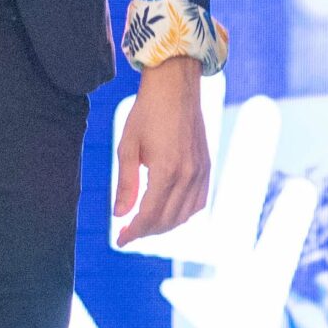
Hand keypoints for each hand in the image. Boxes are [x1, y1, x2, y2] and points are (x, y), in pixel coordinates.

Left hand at [112, 55, 211, 244]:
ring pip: (185, 215)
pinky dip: (183, 214)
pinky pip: (198, 202)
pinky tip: (168, 212)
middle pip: (167, 220)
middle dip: (146, 232)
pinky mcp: (207, 167)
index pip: (150, 216)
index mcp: (167, 170)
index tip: (120, 240)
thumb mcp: (127, 147)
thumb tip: (119, 215)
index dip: (134, 232)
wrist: (176, 87)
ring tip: (144, 225)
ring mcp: (201, 172)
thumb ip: (125, 184)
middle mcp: (189, 175)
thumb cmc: (147, 113)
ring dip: (164, 226)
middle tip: (128, 233)